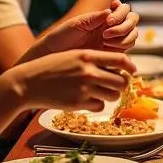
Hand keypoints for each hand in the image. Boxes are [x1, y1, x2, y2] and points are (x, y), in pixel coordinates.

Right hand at [7, 49, 135, 112]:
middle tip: (115, 85)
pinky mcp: (79, 103)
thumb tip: (117, 66)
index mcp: (88, 56)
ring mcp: (85, 88)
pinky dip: (96, 105)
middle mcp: (89, 72)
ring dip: (110, 95)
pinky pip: (100, 106)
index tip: (133, 71)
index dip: (130, 66)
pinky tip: (86, 100)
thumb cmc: (51, 68)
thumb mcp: (73, 56)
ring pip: (113, 96)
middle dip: (121, 85)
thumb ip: (94, 60)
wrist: (29, 83)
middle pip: (121, 81)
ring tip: (99, 92)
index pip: (120, 59)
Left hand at [27, 2, 139, 60]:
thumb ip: (93, 18)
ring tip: (105, 42)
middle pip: (133, 20)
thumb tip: (110, 10)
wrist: (53, 57)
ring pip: (133, 35)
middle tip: (106, 33)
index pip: (124, 9)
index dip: (121, 12)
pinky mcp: (113, 55)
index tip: (108, 20)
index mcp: (103, 17)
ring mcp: (114, 41)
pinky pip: (127, 50)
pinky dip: (122, 48)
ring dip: (123, 37)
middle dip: (124, 25)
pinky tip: (107, 49)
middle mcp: (111, 27)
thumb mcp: (76, 24)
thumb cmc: (61, 37)